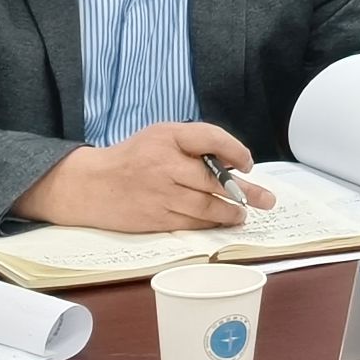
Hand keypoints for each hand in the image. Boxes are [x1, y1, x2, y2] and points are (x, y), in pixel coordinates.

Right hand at [12, 122, 275, 230]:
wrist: (91, 185)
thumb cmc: (135, 157)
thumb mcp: (162, 136)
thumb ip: (194, 143)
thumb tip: (234, 162)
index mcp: (167, 137)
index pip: (210, 138)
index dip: (235, 150)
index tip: (248, 164)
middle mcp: (164, 164)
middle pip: (214, 179)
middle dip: (245, 191)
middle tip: (268, 200)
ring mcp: (160, 194)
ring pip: (206, 206)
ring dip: (231, 212)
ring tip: (244, 215)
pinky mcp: (155, 218)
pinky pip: (191, 223)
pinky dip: (210, 223)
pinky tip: (222, 223)